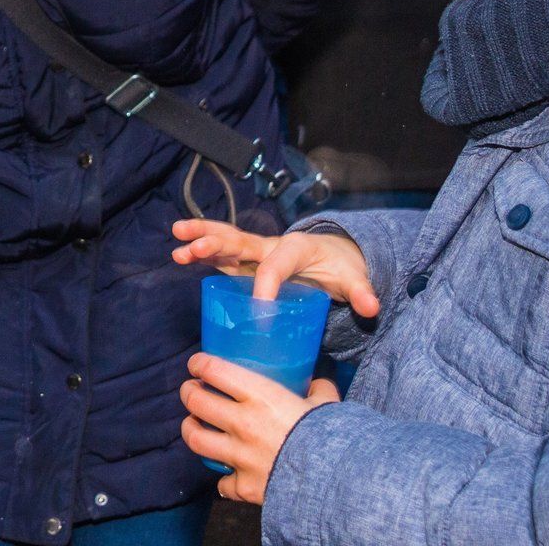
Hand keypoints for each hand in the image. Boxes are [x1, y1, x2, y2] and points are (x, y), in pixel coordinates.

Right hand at [171, 219, 379, 316]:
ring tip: (177, 244)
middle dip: (216, 242)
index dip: (266, 286)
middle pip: (240, 240)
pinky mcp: (247, 260)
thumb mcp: (354, 278)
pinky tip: (179, 256)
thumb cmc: (340, 266)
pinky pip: (221, 254)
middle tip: (193, 245)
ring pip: (225, 241)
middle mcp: (271, 245)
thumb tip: (371, 307)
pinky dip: (201, 253)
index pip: (276, 266)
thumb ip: (362, 291)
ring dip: (200, 239)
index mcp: (296, 248)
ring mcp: (256, 252)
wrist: (334, 253)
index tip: (259, 309)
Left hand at [181, 353, 339, 502]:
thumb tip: (319, 383)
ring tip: (194, 425)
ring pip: (196, 439)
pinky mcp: (245, 486)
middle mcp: (243, 423)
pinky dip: (224, 481)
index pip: (215, 370)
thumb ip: (319, 391)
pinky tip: (228, 476)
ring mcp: (240, 456)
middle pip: (196, 402)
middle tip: (191, 391)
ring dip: (191, 430)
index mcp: (261, 396)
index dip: (199, 364)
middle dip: (188, 393)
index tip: (196, 364)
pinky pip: (223, 484)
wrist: (337, 483)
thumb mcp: (327, 405)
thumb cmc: (332, 437)